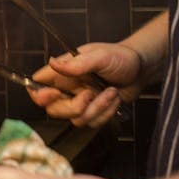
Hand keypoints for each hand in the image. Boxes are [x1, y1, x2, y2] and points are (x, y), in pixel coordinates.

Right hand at [29, 43, 145, 126]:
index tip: (54, 94)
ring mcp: (80, 102)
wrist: (141, 69)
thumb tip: (53, 63)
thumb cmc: (120, 57)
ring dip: (97, 108)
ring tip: (111, 92)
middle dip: (73, 107)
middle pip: (53, 109)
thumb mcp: (100, 56)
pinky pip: (93, 123)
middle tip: (89, 95)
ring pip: (75, 119)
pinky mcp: (93, 112)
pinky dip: (106, 113)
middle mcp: (68, 88)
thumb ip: (77, 63)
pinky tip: (115, 99)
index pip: (38, 83)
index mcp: (63, 71)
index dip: (39, 94)